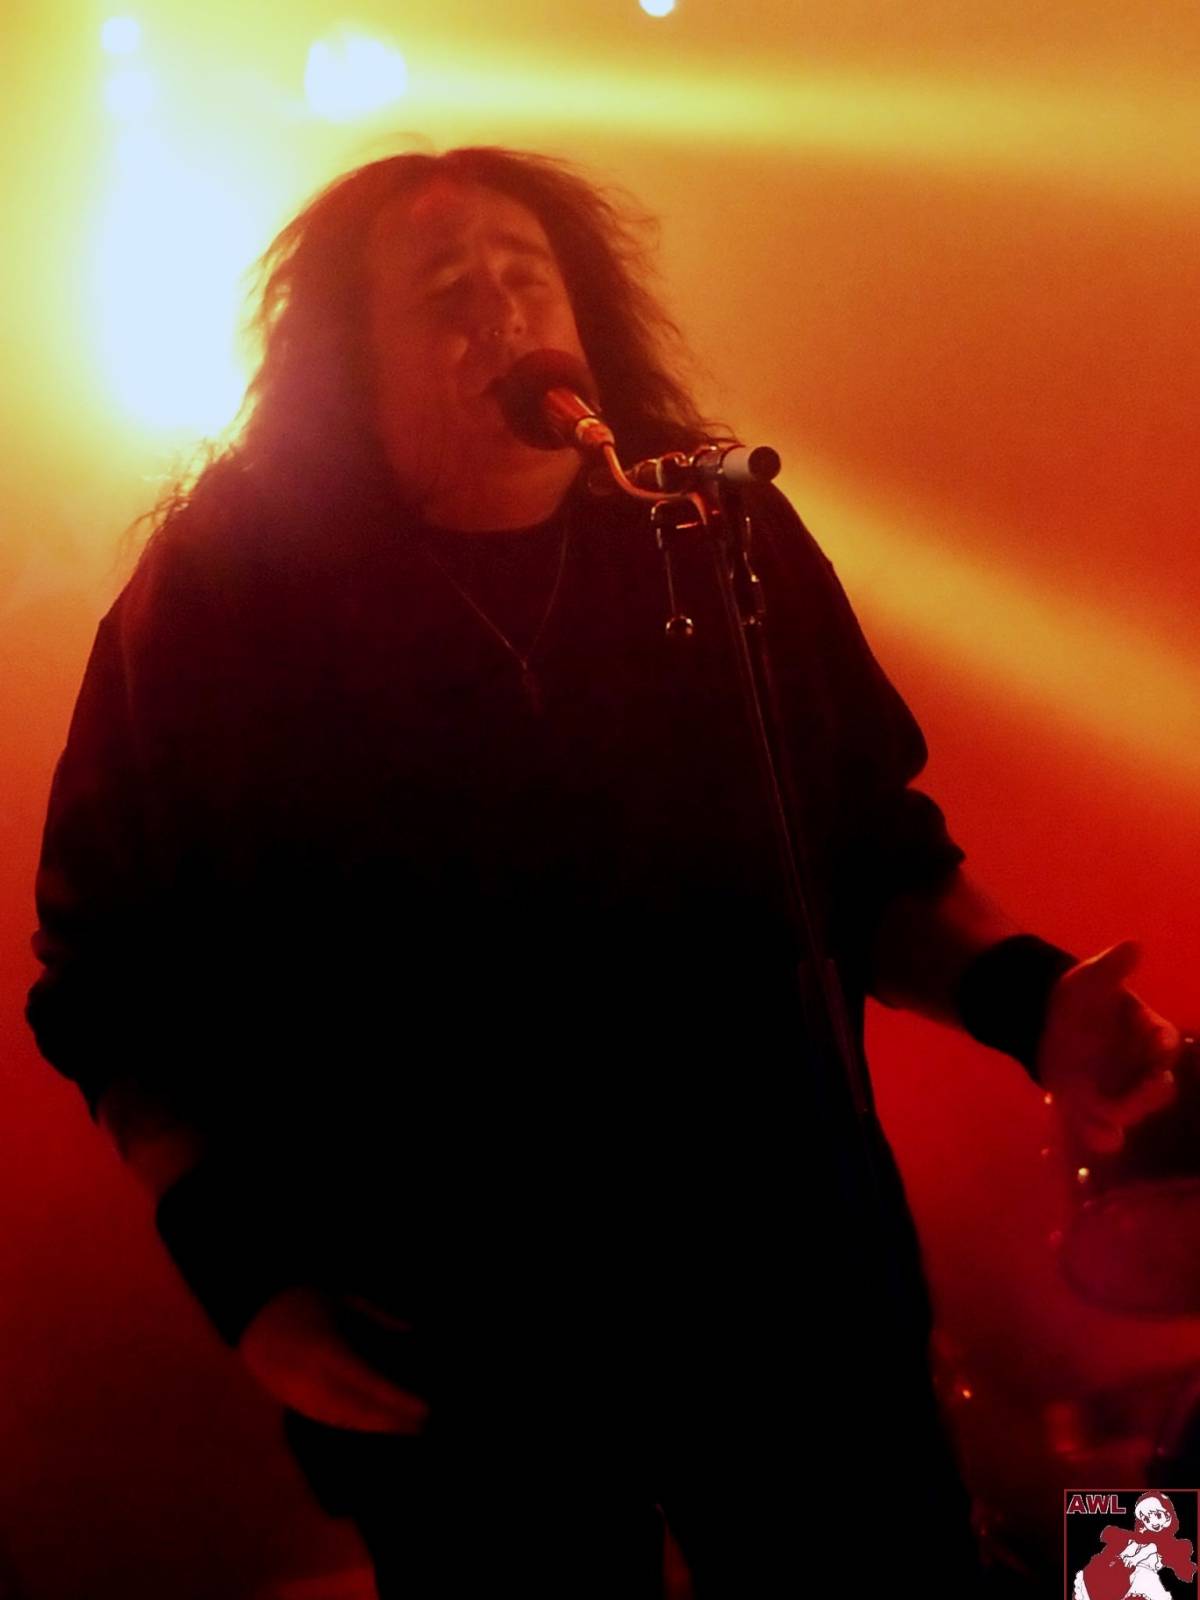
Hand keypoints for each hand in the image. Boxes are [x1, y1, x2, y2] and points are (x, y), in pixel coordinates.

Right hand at [238, 1286, 430, 1433]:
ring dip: (378, 1427)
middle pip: (360, 1408)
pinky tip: (376, 1426)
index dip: (397, 1398)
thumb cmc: (304, 1303)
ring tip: (408, 1429)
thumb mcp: (343, 1300)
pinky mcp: (295, 1404)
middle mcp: (314, 1378)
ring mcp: (302, 1396)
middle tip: (425, 1424)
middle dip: (394, 1420)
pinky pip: (330, 1419)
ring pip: (346, 1419)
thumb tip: (412, 1329)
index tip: (425, 1407)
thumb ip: (378, 1316)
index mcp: (326, 1349)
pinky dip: (357, 1425)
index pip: (369, 1381)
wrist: (255, 1320)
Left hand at [1037, 940, 1180, 1154]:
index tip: (1160, 1057)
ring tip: (1109, 1115)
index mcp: (1149, 1034)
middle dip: (1150, 1091)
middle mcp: (1140, 1068)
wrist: (1048, 1019)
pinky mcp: (1093, 1109)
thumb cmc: (1082, 996)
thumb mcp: (1092, 978)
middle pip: (1156, 1089)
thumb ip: (1113, 966)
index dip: (1163, 1051)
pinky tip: (1095, 1131)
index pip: (1165, 1045)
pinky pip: (1105, 1132)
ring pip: (1130, 1113)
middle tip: (1148, 1086)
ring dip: (1123, 1115)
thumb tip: (1133, 945)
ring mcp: (1118, 1091)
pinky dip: (1102, 1135)